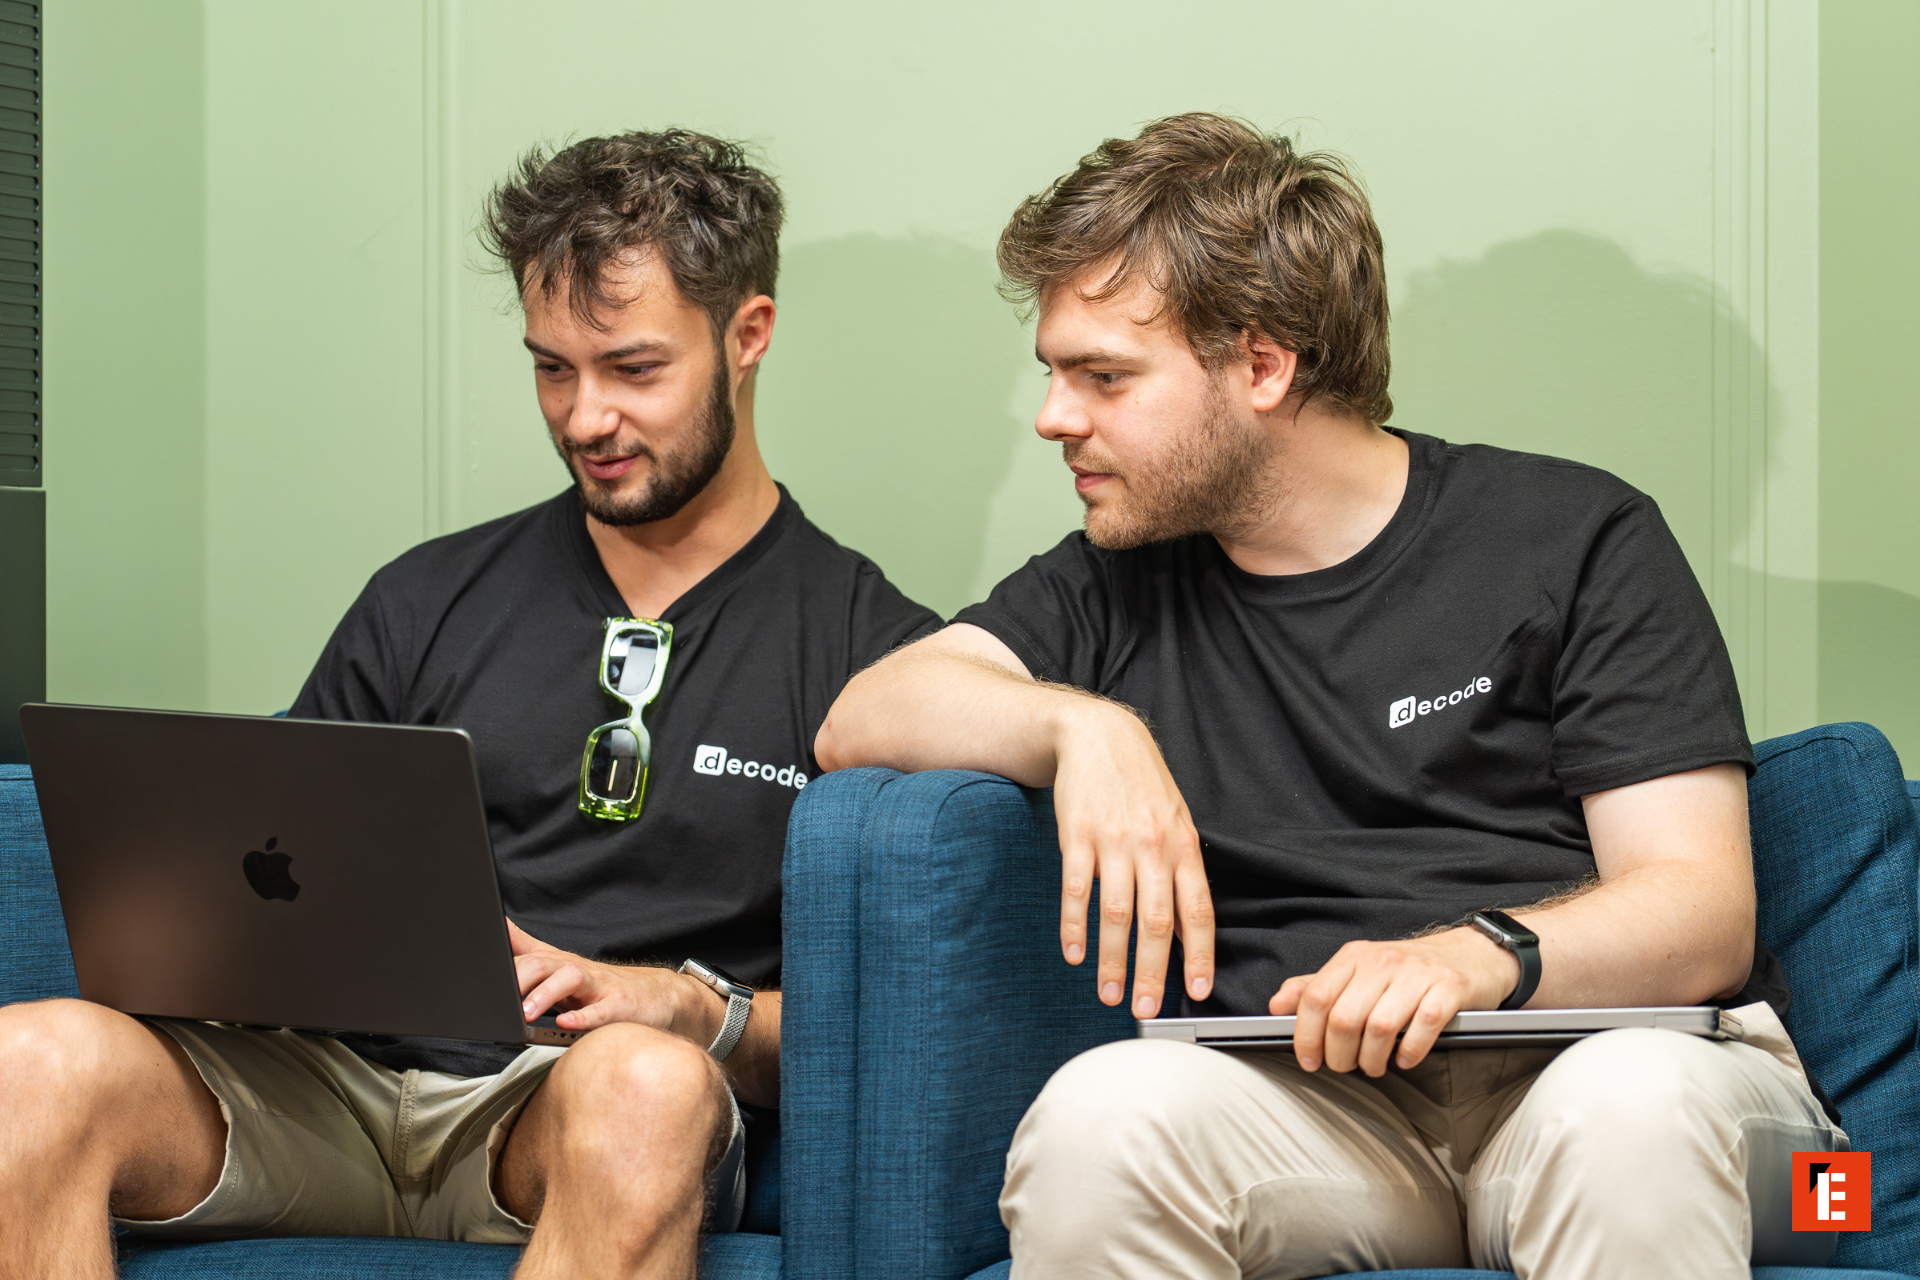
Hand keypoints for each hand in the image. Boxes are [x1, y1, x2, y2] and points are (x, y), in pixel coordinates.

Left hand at [508, 920, 717, 1043]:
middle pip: (543, 963)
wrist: (652, 996)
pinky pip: (600, 1012)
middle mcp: (575, 970)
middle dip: (518, 979)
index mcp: (556, 964)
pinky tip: (567, 1023)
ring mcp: (598, 987)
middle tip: (497, 1000)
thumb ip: (526, 946)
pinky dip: (583, 1018)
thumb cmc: (599, 986)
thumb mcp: (558, 964)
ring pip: (570, 979)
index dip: (498, 963)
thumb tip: (497, 925)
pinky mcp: (619, 1006)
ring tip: (525, 1012)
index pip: (523, 958)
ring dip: (545, 994)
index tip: (475, 971)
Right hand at [1052, 700, 1214, 1019]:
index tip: (1197, 991)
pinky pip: (1077, 890)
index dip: (1199, 955)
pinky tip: (1074, 953)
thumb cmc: (1141, 784)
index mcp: (1183, 846)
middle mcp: (1153, 846)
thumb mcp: (1175, 822)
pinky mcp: (1077, 835)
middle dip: (1152, 972)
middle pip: (1156, 922)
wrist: (1099, 735)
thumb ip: (1182, 874)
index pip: (1196, 910)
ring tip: (1109, 993)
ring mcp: (1114, 841)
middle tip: (1145, 1008)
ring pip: (1116, 913)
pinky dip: (1074, 926)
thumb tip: (1185, 933)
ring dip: (1112, 960)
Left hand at [1268, 927, 1520, 1074]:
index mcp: (1354, 957)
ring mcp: (1418, 974)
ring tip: (1375, 1066)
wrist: (1472, 953)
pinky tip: (1405, 1058)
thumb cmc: (1409, 970)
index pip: (1315, 997)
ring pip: (1380, 1026)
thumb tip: (1277, 1006)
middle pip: (1344, 1018)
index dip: (1306, 1035)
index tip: (1308, 1060)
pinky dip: (1410, 1051)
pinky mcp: (1450, 988)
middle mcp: (1383, 961)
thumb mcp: (1358, 970)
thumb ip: (1316, 987)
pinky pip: (1423, 1026)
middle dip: (1339, 1055)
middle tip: (1346, 1067)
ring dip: (1373, 1059)